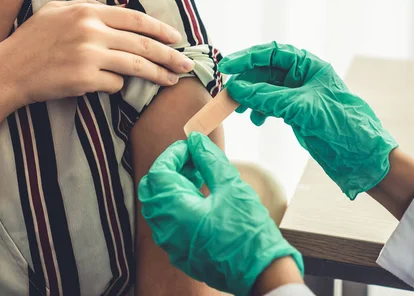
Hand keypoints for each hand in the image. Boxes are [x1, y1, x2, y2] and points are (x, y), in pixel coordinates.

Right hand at [0, 0, 194, 105]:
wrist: (8, 71)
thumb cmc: (32, 41)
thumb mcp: (57, 12)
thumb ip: (88, 9)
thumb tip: (120, 14)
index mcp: (88, 11)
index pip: (136, 19)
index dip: (161, 29)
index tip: (176, 39)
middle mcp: (91, 30)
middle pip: (143, 43)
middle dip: (169, 55)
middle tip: (186, 65)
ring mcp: (89, 55)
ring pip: (136, 65)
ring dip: (158, 75)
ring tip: (172, 81)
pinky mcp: (85, 79)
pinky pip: (114, 84)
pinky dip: (117, 85)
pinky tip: (113, 86)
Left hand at [138, 132, 302, 295]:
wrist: (261, 273)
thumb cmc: (248, 231)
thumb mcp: (231, 187)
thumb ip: (209, 160)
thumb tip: (195, 140)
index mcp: (175, 211)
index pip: (158, 173)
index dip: (172, 155)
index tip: (190, 146)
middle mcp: (166, 230)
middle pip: (152, 190)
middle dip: (170, 169)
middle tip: (193, 159)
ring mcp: (171, 245)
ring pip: (158, 207)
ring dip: (173, 186)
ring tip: (199, 176)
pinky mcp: (180, 253)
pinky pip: (167, 223)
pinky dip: (177, 204)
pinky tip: (200, 198)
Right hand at [219, 42, 397, 199]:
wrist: (358, 154)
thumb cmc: (339, 123)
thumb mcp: (300, 107)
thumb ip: (267, 97)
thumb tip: (237, 89)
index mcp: (309, 65)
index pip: (272, 53)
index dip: (248, 58)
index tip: (226, 66)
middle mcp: (302, 76)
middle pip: (265, 71)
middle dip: (246, 82)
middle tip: (229, 94)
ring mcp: (298, 94)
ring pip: (265, 89)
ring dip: (251, 99)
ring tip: (241, 111)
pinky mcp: (296, 111)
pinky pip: (270, 104)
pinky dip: (260, 111)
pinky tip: (257, 120)